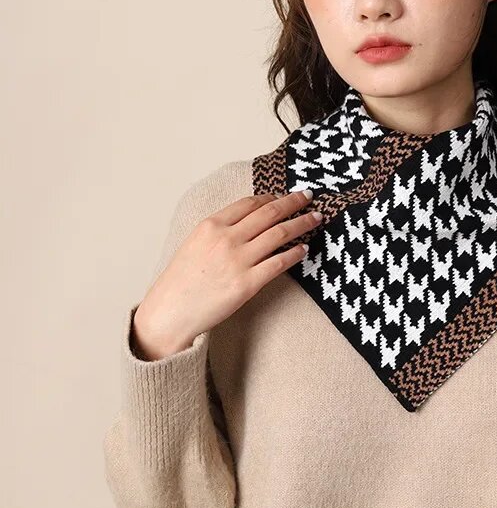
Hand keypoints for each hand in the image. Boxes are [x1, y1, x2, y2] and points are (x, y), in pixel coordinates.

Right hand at [132, 189, 319, 358]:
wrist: (170, 312)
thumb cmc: (181, 280)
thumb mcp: (194, 243)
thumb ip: (220, 230)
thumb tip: (250, 221)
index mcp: (211, 225)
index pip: (250, 203)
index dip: (272, 197)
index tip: (284, 196)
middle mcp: (226, 238)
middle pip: (269, 213)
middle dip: (293, 202)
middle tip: (308, 196)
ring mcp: (238, 261)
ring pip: (280, 234)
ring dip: (302, 223)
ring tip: (315, 218)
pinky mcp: (247, 284)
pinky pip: (279, 262)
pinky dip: (295, 253)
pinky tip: (304, 249)